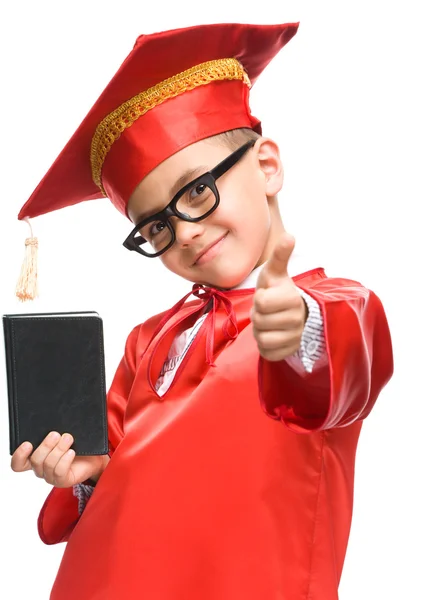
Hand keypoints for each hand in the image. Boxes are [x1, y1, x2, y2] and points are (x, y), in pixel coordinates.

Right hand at [10, 432, 108, 487]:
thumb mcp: (61, 436)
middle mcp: (41, 469)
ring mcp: (51, 476)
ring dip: (59, 449)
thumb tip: (49, 420)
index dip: (19, 455)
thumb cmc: (75, 445)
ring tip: (68, 438)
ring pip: (48, 464)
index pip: (18, 464)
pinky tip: (71, 451)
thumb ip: (52, 432)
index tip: (27, 443)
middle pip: (35, 460)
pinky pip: (60, 471)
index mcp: (35, 458)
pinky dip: (65, 460)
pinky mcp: (63, 481)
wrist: (93, 457)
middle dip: (46, 445)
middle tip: (56, 434)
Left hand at [251, 233, 306, 361]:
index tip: (267, 296)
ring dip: (260, 331)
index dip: (259, 299)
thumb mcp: (275, 272)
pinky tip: (271, 335)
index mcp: (292, 298)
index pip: (261, 302)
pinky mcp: (289, 352)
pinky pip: (267, 353)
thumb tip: (289, 236)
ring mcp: (294, 337)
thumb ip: (280, 255)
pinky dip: (264, 346)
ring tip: (268, 323)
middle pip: (259, 321)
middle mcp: (296, 319)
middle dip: (258, 315)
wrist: (293, 312)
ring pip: (262, 339)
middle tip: (266, 311)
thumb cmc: (278, 290)